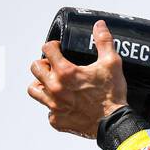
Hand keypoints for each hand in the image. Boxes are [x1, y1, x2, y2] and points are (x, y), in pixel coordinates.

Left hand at [28, 20, 128, 138]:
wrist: (114, 124)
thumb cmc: (112, 95)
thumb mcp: (112, 64)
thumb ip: (104, 41)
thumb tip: (99, 25)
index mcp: (65, 72)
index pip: (47, 49)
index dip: (54, 46)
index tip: (59, 48)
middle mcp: (54, 88)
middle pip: (35, 68)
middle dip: (45, 64)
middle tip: (56, 66)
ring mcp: (53, 106)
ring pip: (34, 90)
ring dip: (41, 84)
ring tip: (54, 84)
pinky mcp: (57, 120)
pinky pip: (48, 110)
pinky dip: (54, 106)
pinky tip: (65, 104)